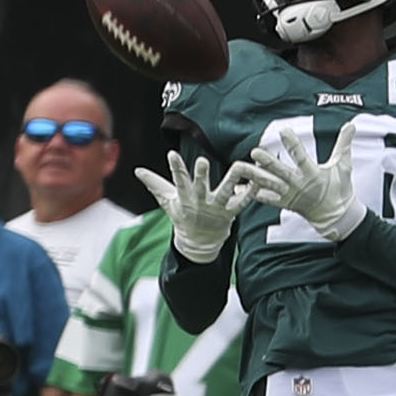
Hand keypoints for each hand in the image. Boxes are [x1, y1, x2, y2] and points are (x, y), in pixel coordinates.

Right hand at [134, 152, 258, 263]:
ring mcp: (217, 208)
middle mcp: (201, 202)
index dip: (175, 168)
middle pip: (201, 187)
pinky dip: (251, 192)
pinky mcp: (231, 213)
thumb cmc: (182, 216)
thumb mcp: (167, 200)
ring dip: (233, 180)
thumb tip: (137, 170)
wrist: (199, 242)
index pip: (178, 181)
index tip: (172, 154)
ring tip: (238, 166)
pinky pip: (243, 202)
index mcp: (185, 198)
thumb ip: (154, 183)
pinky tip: (258, 180)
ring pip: (226, 193)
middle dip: (201, 175)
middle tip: (202, 160)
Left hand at [243, 123, 365, 241]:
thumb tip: (351, 124)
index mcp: (313, 174)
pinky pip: (267, 199)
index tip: (284, 131)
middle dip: (268, 163)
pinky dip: (254, 193)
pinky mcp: (284, 203)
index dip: (293, 144)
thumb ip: (344, 144)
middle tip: (255, 152)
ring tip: (242, 168)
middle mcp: (299, 185)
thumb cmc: (340, 188)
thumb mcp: (343, 165)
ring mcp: (290, 195)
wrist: (336, 215)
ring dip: (256, 176)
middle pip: (281, 172)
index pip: (301, 156)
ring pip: (270, 185)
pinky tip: (240, 188)